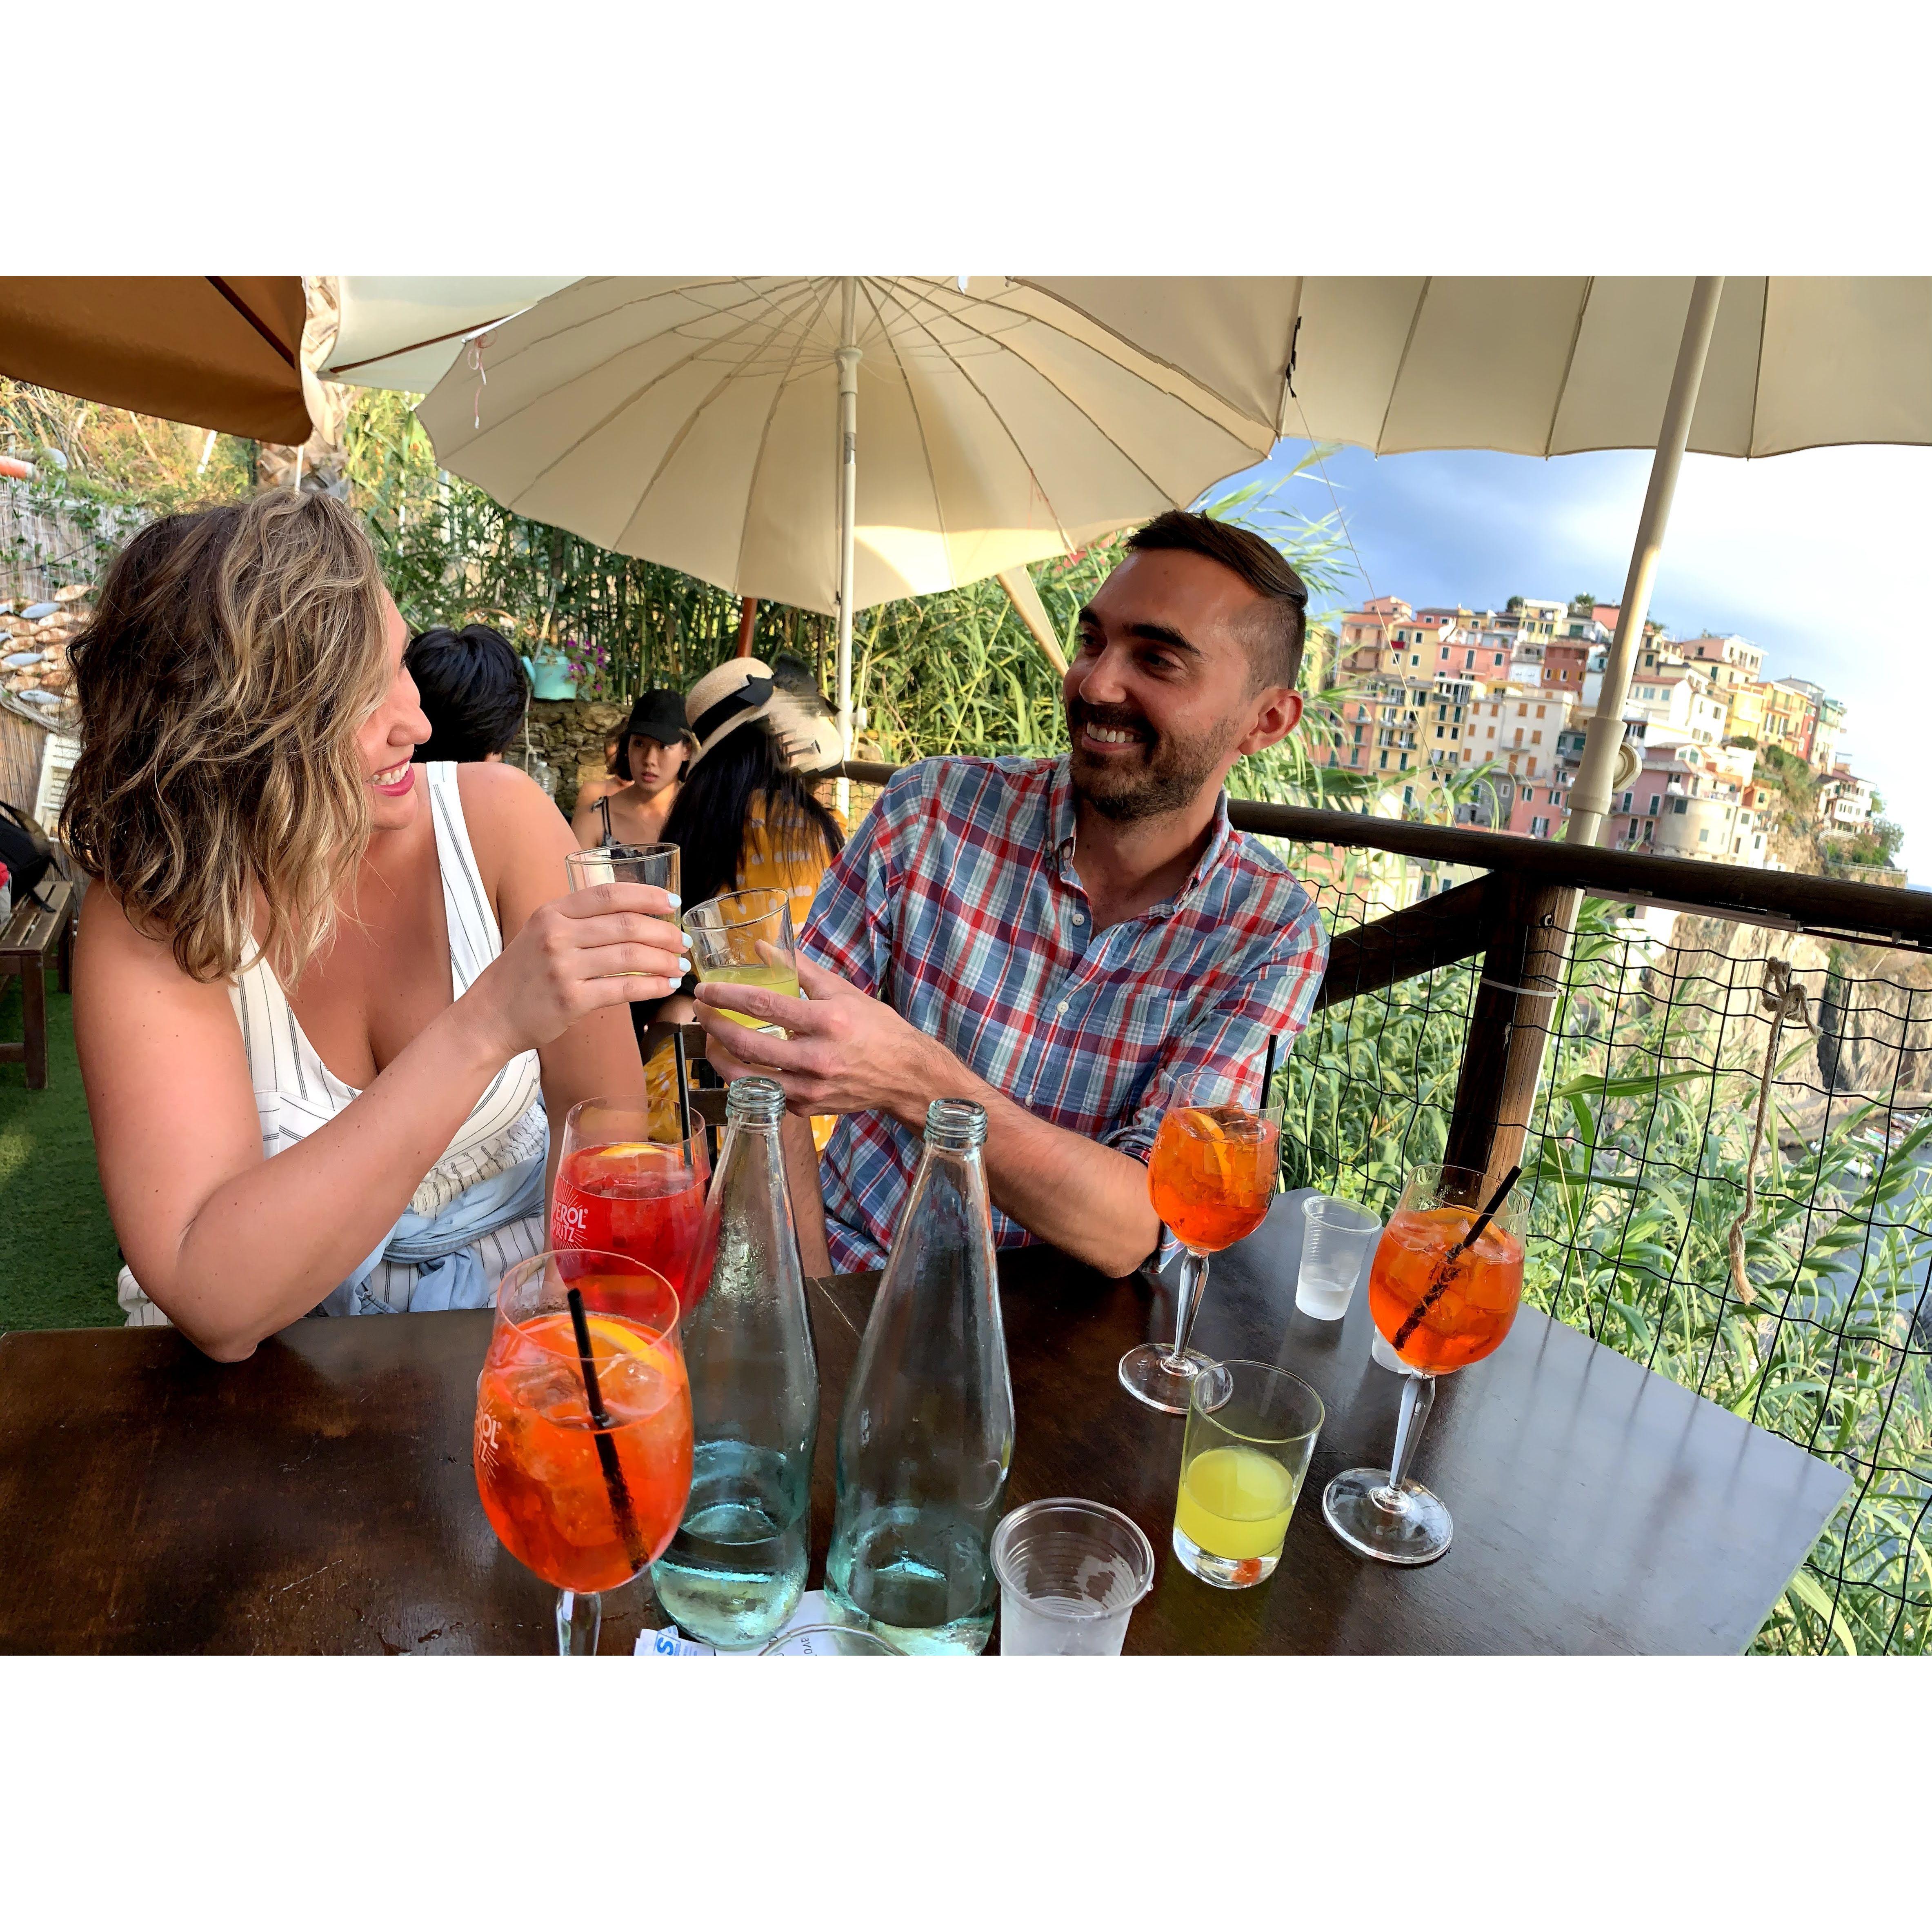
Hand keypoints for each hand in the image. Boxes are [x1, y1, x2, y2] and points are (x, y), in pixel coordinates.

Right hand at [466, 882, 687, 1060]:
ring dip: (663, 960)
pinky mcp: (571, 999)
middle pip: (627, 925)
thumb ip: (579, 921)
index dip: (647, 896)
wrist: (489, 1016)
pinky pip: (623, 989)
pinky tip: (665, 987)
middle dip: (664, 932)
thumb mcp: (541, 934)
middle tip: (683, 941)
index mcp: (552, 912)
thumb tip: (635, 916)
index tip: (672, 902)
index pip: (609, 894)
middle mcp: (557, 935)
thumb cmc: (522, 976)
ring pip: (630, 956)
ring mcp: (563, 967)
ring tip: (680, 966)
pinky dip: (651, 987)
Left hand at [694, 954, 957, 1124]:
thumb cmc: (876, 1028)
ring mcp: (809, 1089)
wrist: (905, 1075)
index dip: (727, 995)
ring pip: (745, 1078)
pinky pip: (764, 1094)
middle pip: (745, 1043)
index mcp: (826, 1021)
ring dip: (718, 1057)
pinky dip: (746, 1078)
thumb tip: (761, 947)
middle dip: (713, 1025)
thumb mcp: (843, 991)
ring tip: (711, 1039)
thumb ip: (800, 968)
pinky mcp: (805, 1109)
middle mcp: (816, 1058)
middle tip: (700, 1010)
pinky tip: (738, 1062)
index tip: (705, 988)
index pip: (763, 1003)